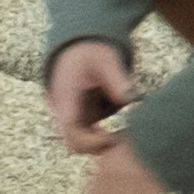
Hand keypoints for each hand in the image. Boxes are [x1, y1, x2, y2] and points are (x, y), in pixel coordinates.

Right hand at [43, 39, 136, 155]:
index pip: (70, 127)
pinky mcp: (80, 116)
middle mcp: (63, 110)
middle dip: (95, 146)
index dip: (89, 140)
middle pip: (72, 142)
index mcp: (66, 96)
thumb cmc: (92, 51)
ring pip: (80, 141)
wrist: (79, 47)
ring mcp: (71, 115)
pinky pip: (89, 134)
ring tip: (123, 134)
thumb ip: (117, 79)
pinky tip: (121, 129)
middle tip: (121, 141)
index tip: (110, 138)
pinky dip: (103, 136)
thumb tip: (129, 99)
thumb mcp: (106, 59)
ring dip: (100, 141)